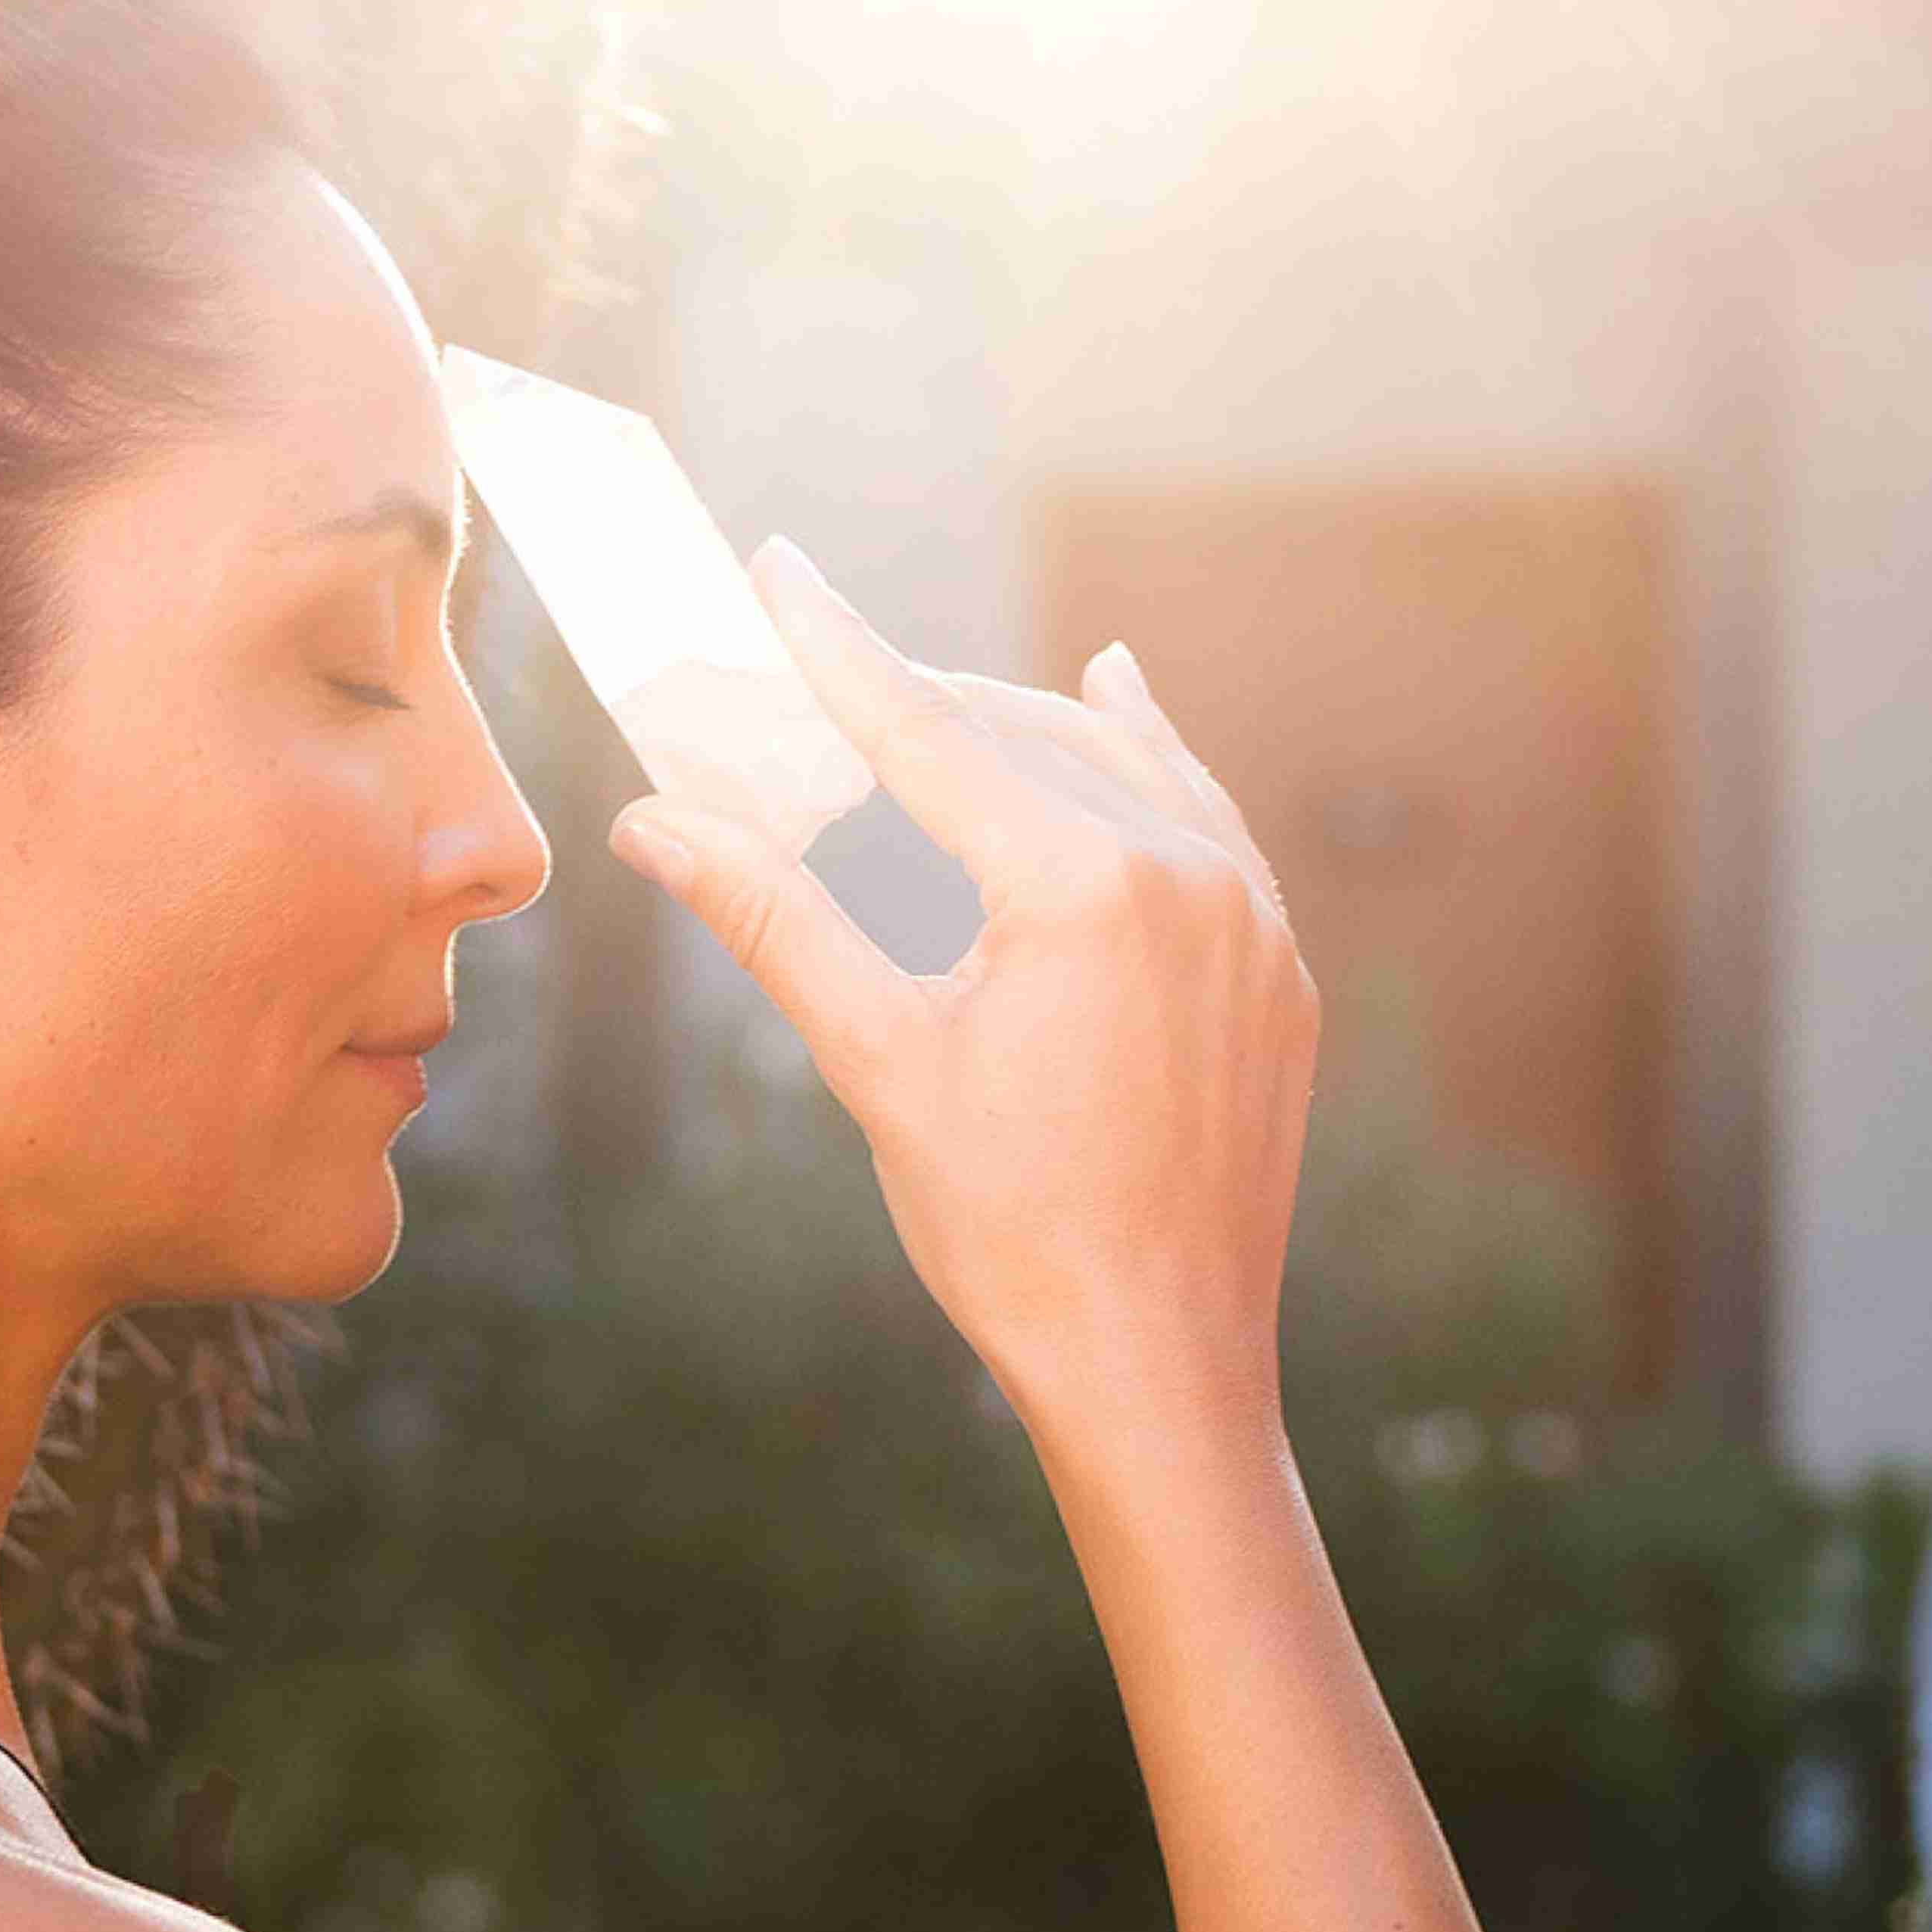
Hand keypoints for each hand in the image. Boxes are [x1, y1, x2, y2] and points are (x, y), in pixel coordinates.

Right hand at [600, 538, 1318, 1438]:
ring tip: (939, 688)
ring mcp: (1251, 917)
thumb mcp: (877, 1061)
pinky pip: (1204, 819)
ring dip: (1025, 722)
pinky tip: (1120, 700)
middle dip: (918, 694)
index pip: (927, 732)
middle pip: (1025, 735)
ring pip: (1125, 765)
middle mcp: (1187, 874)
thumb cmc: (1009, 1230)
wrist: (1160, 1366)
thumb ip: (773, 919)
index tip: (781, 566)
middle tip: (820, 661)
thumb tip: (653, 823)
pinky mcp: (1279, 966)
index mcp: (1083, 888)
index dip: (837, 648)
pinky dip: (1145, 759)